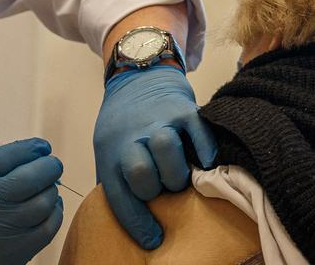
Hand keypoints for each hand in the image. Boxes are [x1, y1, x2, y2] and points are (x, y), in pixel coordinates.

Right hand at [0, 138, 63, 264]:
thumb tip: (27, 156)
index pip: (9, 156)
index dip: (31, 148)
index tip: (42, 146)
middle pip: (33, 177)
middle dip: (49, 166)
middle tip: (52, 165)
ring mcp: (3, 230)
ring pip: (45, 202)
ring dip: (51, 190)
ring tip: (47, 187)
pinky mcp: (15, 253)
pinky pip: (48, 228)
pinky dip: (54, 213)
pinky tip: (49, 208)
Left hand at [93, 64, 217, 249]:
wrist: (139, 74)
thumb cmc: (124, 121)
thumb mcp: (108, 147)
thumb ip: (116, 177)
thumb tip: (131, 218)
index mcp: (109, 151)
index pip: (119, 196)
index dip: (137, 224)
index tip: (152, 240)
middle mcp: (131, 135)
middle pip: (141, 173)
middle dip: (155, 190)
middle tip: (163, 189)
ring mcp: (158, 119)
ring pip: (166, 149)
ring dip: (176, 171)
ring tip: (180, 175)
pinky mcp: (183, 108)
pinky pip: (198, 133)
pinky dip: (205, 151)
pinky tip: (206, 160)